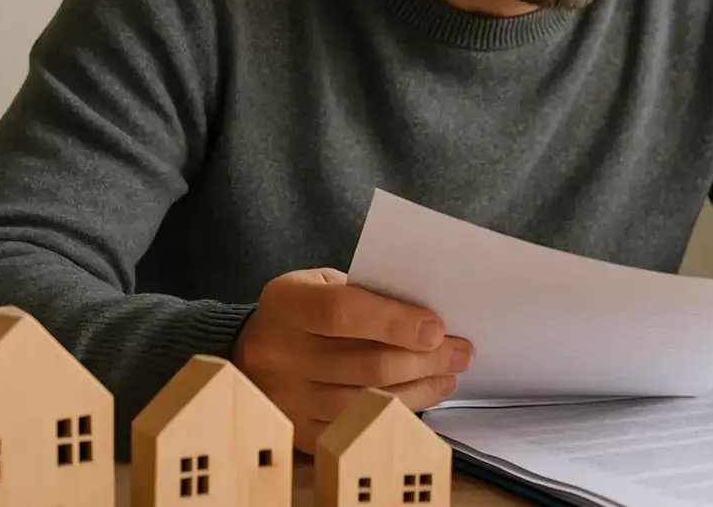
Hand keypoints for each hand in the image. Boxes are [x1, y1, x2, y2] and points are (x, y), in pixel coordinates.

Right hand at [233, 268, 473, 451]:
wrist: (252, 349)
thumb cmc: (304, 310)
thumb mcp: (323, 283)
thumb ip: (367, 293)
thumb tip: (429, 317)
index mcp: (286, 303)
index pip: (342, 313)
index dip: (394, 322)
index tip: (437, 328)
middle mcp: (280, 353)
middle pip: (365, 363)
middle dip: (424, 359)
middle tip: (460, 351)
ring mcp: (287, 397)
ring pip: (367, 400)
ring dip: (420, 387)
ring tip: (449, 374)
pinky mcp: (299, 429)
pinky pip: (359, 427)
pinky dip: (399, 411)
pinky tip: (423, 396)